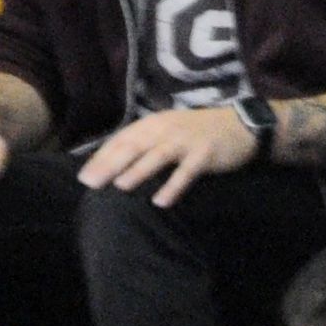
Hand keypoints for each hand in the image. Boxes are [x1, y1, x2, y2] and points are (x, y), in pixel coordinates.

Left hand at [75, 102, 259, 204]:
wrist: (241, 126)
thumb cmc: (198, 132)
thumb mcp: (169, 130)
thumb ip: (145, 142)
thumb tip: (113, 164)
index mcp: (155, 123)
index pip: (122, 139)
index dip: (102, 157)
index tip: (84, 177)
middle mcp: (167, 128)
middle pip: (135, 146)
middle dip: (111, 164)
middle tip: (91, 183)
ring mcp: (187, 140)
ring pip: (158, 155)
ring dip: (139, 171)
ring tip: (121, 187)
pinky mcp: (205, 154)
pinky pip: (187, 172)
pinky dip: (174, 186)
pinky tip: (161, 201)